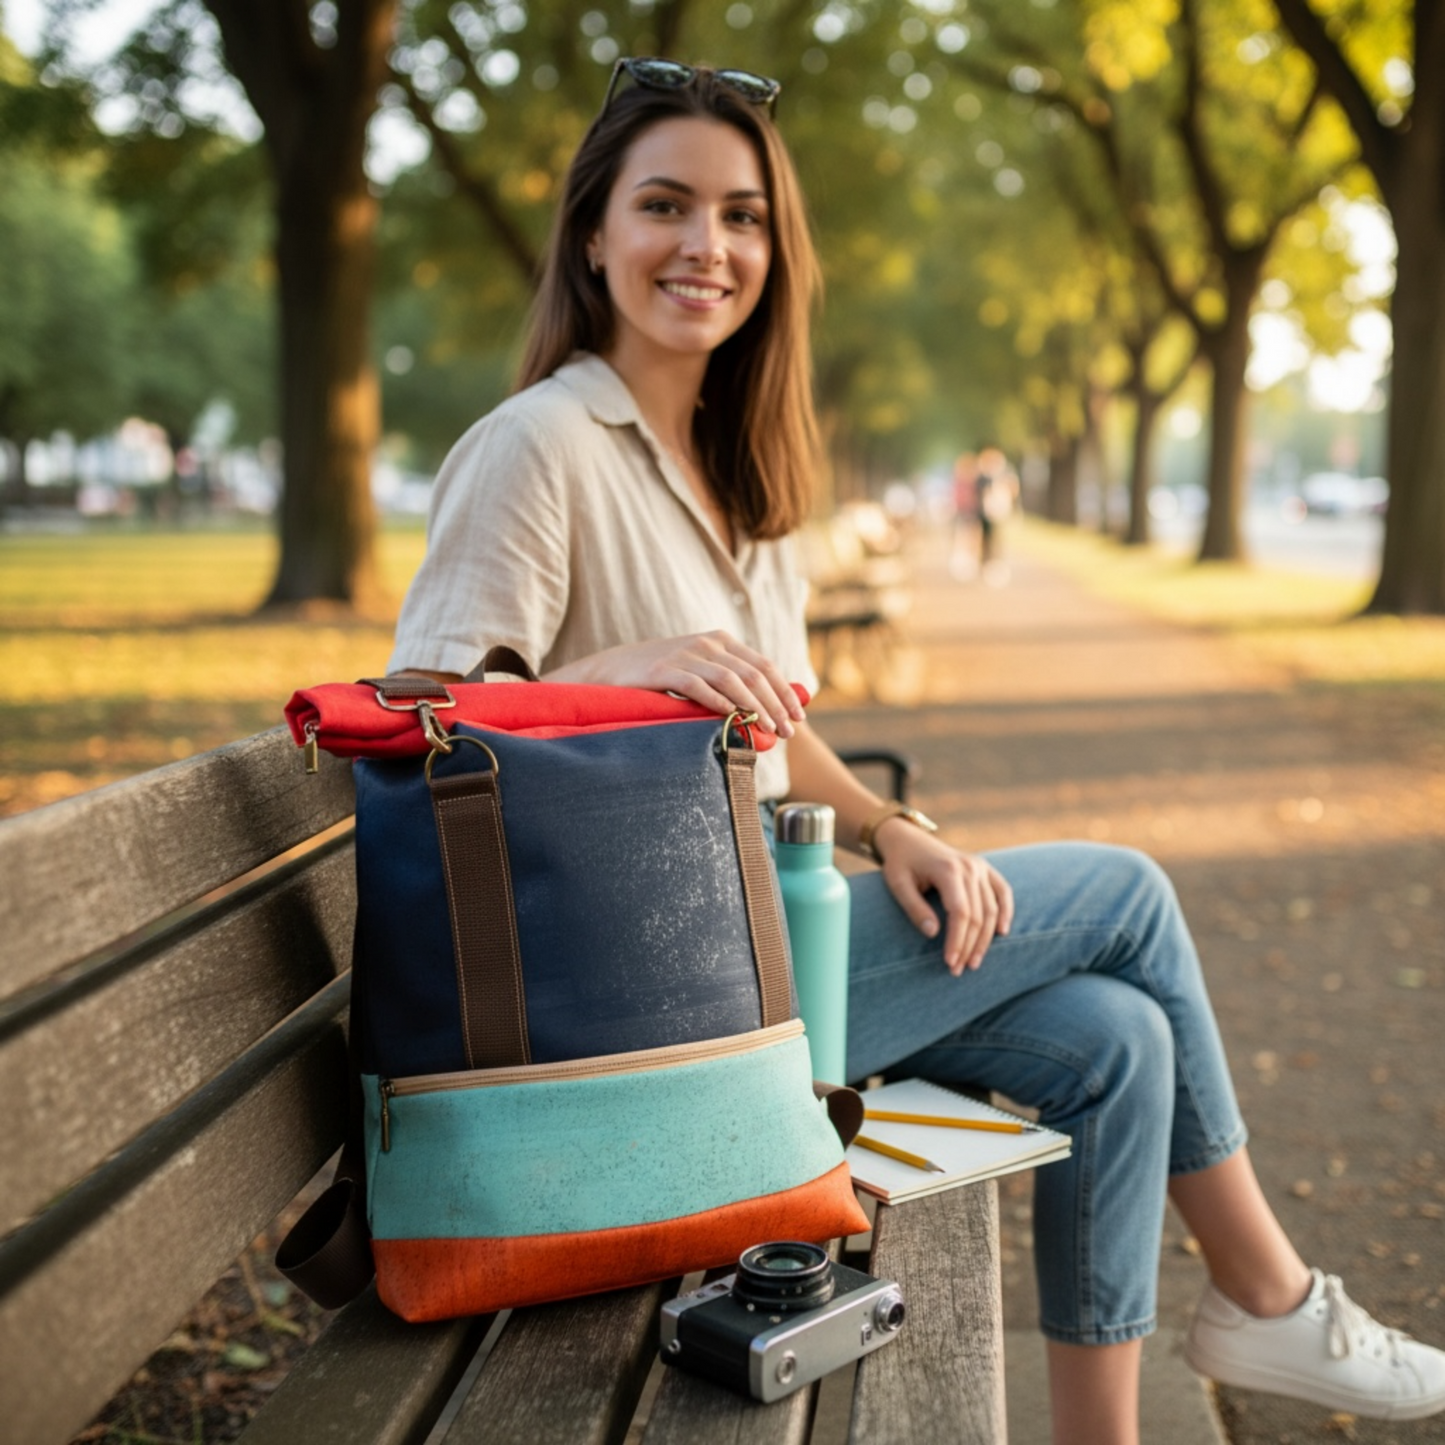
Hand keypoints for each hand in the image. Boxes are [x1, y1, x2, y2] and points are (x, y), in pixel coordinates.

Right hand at [546, 631, 806, 736]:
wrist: (611, 669)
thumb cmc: (659, 677)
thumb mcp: (698, 670)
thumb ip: (728, 681)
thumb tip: (767, 708)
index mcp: (720, 640)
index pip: (763, 665)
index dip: (785, 691)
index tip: (798, 715)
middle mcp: (707, 643)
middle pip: (754, 674)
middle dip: (776, 704)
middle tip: (788, 731)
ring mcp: (686, 654)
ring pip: (733, 681)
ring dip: (756, 707)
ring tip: (768, 730)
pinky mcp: (666, 670)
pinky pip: (701, 688)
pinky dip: (721, 704)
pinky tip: (734, 720)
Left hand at [872, 818, 1013, 974]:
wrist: (907, 838)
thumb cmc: (899, 863)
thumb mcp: (897, 884)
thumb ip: (914, 908)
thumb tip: (932, 933)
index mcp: (948, 870)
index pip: (960, 912)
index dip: (957, 940)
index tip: (949, 962)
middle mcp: (969, 867)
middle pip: (978, 915)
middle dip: (969, 946)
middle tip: (958, 970)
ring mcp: (980, 866)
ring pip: (992, 908)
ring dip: (986, 939)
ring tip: (974, 962)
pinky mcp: (985, 868)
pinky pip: (1003, 891)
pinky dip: (1006, 912)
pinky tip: (1003, 933)